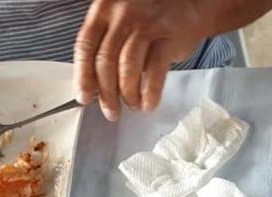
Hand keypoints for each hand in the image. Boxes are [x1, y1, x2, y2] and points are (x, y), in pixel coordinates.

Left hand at [74, 0, 203, 120]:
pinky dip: (150, 92)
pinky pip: (155, 71)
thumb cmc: (150, 18)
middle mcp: (123, 15)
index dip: (83, 75)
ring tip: (132, 106)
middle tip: (110, 111)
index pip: (86, 46)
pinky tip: (149, 103)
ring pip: (128, 66)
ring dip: (128, 94)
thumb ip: (106, 46)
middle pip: (105, 60)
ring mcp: (146, 25)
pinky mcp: (168, 38)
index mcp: (104, 9)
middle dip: (106, 92)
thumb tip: (95, 85)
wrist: (188, 5)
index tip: (84, 97)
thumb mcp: (120, 22)